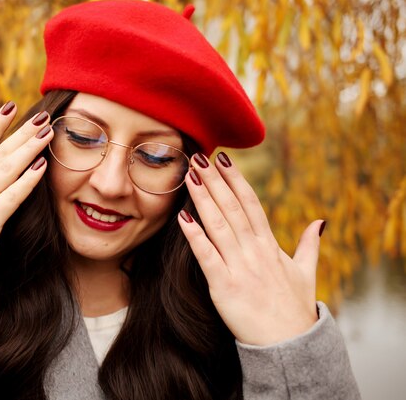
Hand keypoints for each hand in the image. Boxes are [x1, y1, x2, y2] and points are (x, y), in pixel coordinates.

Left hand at [178, 152, 321, 345]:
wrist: (290, 345)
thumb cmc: (295, 309)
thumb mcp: (306, 272)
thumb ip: (309, 244)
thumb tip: (320, 222)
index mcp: (270, 245)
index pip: (251, 204)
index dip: (236, 180)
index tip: (223, 159)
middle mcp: (254, 251)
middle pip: (232, 208)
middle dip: (214, 181)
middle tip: (199, 157)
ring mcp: (239, 267)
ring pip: (218, 225)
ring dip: (203, 198)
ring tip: (189, 175)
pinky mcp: (224, 286)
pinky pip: (206, 255)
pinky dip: (194, 235)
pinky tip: (182, 217)